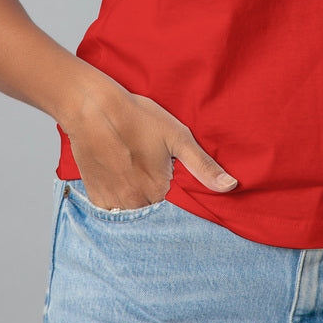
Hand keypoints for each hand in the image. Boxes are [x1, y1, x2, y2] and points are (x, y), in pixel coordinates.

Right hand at [66, 78, 236, 209]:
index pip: (178, 212)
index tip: (174, 182)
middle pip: (154, 214)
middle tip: (152, 174)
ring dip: (138, 202)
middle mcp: (135, 203)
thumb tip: (231, 186)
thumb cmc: (137, 117)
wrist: (91, 108)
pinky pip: (112, 210)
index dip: (179, 198)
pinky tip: (121, 178)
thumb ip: (203, 166)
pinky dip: (119, 200)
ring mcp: (113, 202)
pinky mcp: (95, 196)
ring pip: (133, 213)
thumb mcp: (177, 136)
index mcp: (159, 191)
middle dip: (159, 201)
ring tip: (137, 176)